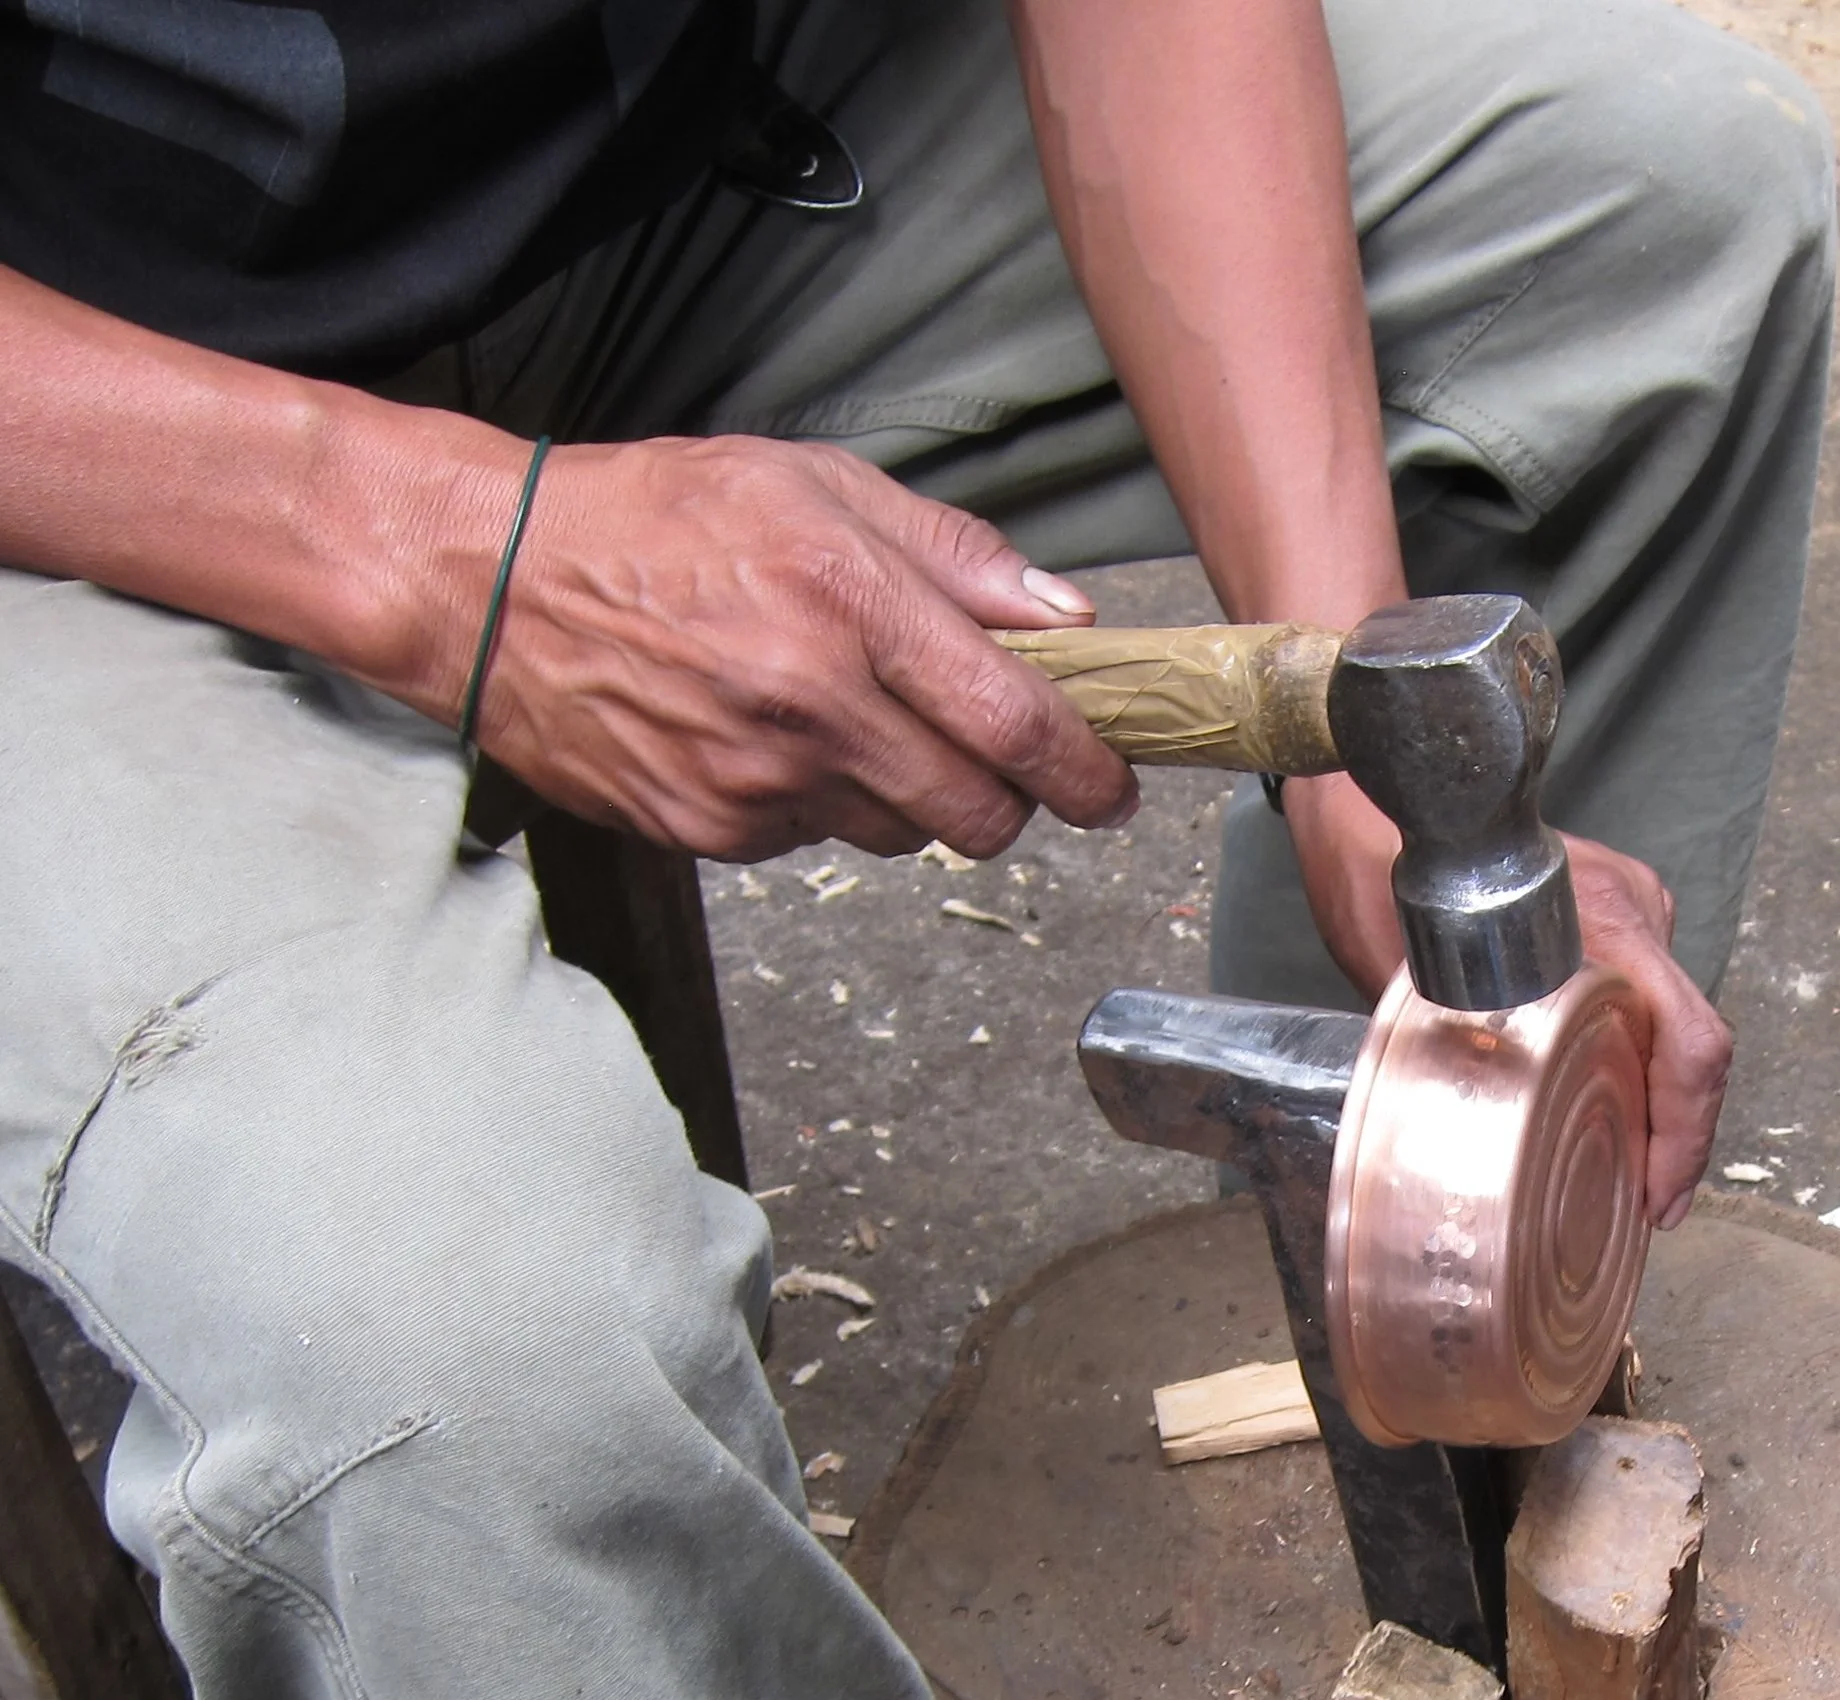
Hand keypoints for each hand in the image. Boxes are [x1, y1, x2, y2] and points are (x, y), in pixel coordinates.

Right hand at [462, 436, 1138, 861]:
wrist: (494, 582)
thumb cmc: (660, 518)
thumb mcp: (816, 486)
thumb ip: (955, 557)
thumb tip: (1063, 622)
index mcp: (850, 605)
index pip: (1015, 724)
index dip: (1085, 771)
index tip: (1112, 786)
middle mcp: (810, 705)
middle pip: (977, 813)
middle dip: (1011, 800)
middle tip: (1000, 763)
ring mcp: (757, 781)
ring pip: (902, 834)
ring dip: (911, 797)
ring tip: (853, 722)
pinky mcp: (710, 831)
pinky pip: (816, 840)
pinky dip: (823, 803)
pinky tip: (775, 739)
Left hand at [1283, 772, 1732, 1229]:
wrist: (1367, 796)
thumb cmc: (1378, 870)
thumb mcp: (1405, 975)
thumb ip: (1455, 1046)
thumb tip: (1475, 1140)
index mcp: (1600, 919)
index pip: (1689, 1039)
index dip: (1686, 1133)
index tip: (1659, 1200)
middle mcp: (1633, 906)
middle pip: (1693, 1042)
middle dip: (1679, 1136)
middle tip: (1649, 1210)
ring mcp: (1632, 901)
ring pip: (1673, 1022)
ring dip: (1660, 1100)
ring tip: (1631, 1176)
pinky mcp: (1616, 908)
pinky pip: (1647, 996)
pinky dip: (1639, 1056)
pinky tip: (1613, 1107)